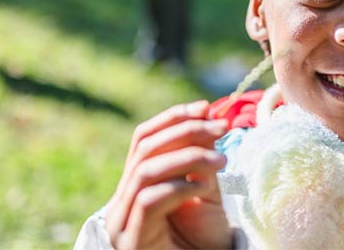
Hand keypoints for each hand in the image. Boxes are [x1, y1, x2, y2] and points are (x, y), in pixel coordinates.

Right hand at [106, 101, 232, 249]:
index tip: (205, 107)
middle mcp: (122, 201)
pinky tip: (203, 188)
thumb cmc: (201, 242)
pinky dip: (178, 187)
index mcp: (136, 185)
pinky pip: (148, 201)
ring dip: (187, 157)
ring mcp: (121, 221)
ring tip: (221, 161)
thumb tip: (207, 119)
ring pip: (145, 171)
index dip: (173, 117)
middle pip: (144, 148)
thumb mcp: (205, 194)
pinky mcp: (131, 240)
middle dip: (185, 131)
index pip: (143, 138)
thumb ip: (201, 163)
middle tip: (222, 129)